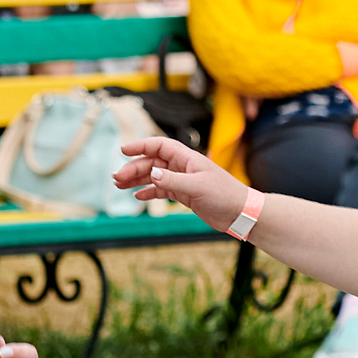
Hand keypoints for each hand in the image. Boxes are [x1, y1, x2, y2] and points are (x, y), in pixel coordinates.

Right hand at [113, 134, 251, 228]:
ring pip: (154, 176)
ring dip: (137, 179)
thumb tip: (151, 173)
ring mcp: (183, 180)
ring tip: (119, 185)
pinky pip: (162, 190)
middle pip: (153, 162)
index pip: (160, 145)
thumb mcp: (197, 187)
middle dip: (134, 168)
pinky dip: (149, 192)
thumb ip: (173, 180)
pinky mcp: (184, 194)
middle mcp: (183, 167)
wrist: (240, 212)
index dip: (141, 146)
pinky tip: (138, 196)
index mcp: (187, 158)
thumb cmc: (224, 195)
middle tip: (117, 178)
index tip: (123, 150)